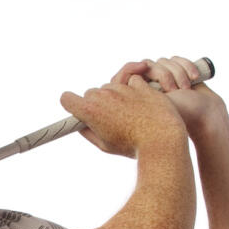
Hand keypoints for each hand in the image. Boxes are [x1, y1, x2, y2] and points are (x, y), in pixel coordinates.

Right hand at [59, 74, 186, 158]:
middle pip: (90, 93)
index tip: (77, 110)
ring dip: (115, 95)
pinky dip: (133, 90)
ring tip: (129, 114)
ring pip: (111, 86)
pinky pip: (130, 81)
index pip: (67, 98)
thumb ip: (88, 133)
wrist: (162, 139)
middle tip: (108, 118)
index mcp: (91, 112)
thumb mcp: (105, 146)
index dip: (71, 104)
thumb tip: (81, 126)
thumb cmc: (133, 146)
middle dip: (96, 103)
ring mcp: (122, 88)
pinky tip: (141, 104)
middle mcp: (103, 96)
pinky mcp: (139, 84)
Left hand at [113, 56, 225, 139]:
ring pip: (163, 62)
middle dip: (163, 75)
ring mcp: (162, 80)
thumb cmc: (177, 118)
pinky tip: (193, 80)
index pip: (126, 74)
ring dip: (177, 74)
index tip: (143, 69)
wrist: (205, 115)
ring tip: (185, 89)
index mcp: (136, 97)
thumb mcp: (150, 109)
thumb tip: (111, 86)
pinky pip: (176, 59)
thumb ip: (129, 98)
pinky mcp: (177, 73)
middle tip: (173, 91)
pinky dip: (186, 67)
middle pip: (147, 65)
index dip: (132, 69)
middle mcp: (147, 87)